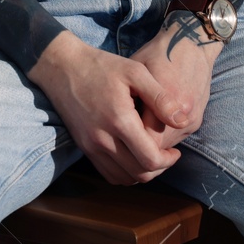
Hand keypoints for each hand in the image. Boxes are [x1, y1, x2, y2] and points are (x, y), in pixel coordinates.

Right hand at [27, 33, 182, 185]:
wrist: (62, 66)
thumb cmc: (101, 65)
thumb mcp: (135, 72)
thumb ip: (160, 97)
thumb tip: (181, 121)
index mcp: (119, 120)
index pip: (150, 159)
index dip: (169, 160)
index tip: (175, 150)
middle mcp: (103, 139)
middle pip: (139, 174)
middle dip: (159, 168)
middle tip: (167, 154)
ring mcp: (90, 145)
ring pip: (123, 178)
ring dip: (142, 173)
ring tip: (150, 156)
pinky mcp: (83, 147)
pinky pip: (107, 174)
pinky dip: (124, 173)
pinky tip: (131, 157)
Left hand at [128, 17, 221, 148]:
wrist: (192, 43)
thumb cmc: (158, 54)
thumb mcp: (137, 68)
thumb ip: (130, 98)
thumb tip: (118, 124)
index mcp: (167, 100)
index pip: (144, 139)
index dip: (127, 139)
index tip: (115, 133)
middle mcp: (184, 114)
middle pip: (156, 147)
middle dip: (139, 144)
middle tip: (122, 134)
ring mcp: (193, 120)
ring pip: (167, 146)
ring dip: (151, 142)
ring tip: (135, 127)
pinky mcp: (197, 121)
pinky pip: (176, 138)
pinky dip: (162, 136)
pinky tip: (150, 122)